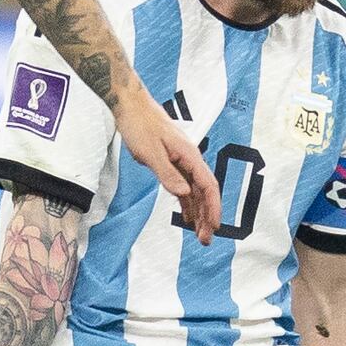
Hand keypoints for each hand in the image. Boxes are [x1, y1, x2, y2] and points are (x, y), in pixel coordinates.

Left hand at [116, 81, 221, 236]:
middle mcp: (189, 159)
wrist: (129, 105)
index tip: (215, 226)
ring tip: (198, 234)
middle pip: (204, 191)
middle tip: (205, 240)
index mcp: (189, 155)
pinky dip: (185, 202)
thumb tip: (184, 195)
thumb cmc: (139, 125)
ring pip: (194, 191)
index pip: (208, 185)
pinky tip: (186, 217)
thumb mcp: (150, 153)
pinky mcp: (171, 162)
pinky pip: (183, 186)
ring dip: (197, 213)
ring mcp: (181, 161)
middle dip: (207, 216)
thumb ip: (168, 175)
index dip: (213, 207)